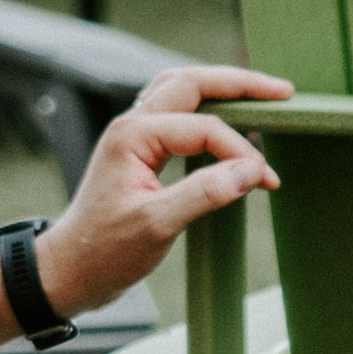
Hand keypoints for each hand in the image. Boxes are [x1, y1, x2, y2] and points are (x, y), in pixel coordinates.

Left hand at [30, 66, 287, 321]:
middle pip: (193, 82)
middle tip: (282, 92)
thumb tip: (252, 170)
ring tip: (259, 94)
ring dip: (221, 89)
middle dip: (240, 84)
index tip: (267, 180)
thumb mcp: (158, 225)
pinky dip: (207, 109)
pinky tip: (228, 120)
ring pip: (183, 90)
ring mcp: (134, 134)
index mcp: (133, 134)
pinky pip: (177, 112)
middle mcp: (132, 123)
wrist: (69, 270)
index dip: (241, 151)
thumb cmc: (105, 251)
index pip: (204, 127)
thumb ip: (206, 192)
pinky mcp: (140, 150)